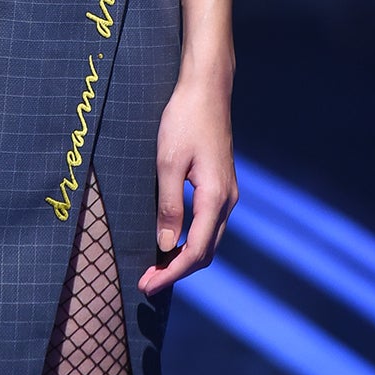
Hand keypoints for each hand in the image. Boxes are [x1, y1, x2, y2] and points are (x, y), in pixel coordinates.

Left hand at [138, 74, 237, 296]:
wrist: (206, 89)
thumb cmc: (185, 120)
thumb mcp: (168, 162)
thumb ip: (169, 205)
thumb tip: (165, 244)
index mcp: (215, 198)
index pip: (195, 251)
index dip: (171, 272)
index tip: (147, 284)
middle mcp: (227, 200)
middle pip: (206, 252)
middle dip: (177, 271)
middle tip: (147, 281)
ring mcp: (227, 193)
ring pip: (209, 240)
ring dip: (184, 258)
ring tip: (156, 267)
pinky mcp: (221, 185)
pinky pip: (209, 224)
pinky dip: (191, 241)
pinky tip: (172, 240)